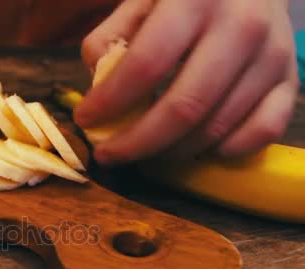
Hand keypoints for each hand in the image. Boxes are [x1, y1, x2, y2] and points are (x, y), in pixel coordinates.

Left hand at [75, 0, 299, 164]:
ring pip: (216, 128)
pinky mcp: (291, 80)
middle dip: (137, 143)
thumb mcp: (142, 1)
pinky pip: (261, 133)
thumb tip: (97, 90)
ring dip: (171, 151)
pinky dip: (223, 150)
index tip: (84, 120)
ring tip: (143, 150)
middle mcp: (241, 27)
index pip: (146, 65)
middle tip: (109, 154)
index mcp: (195, 0)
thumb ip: (110, 38)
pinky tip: (195, 147)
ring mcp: (273, 56)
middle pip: (184, 108)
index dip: (110, 102)